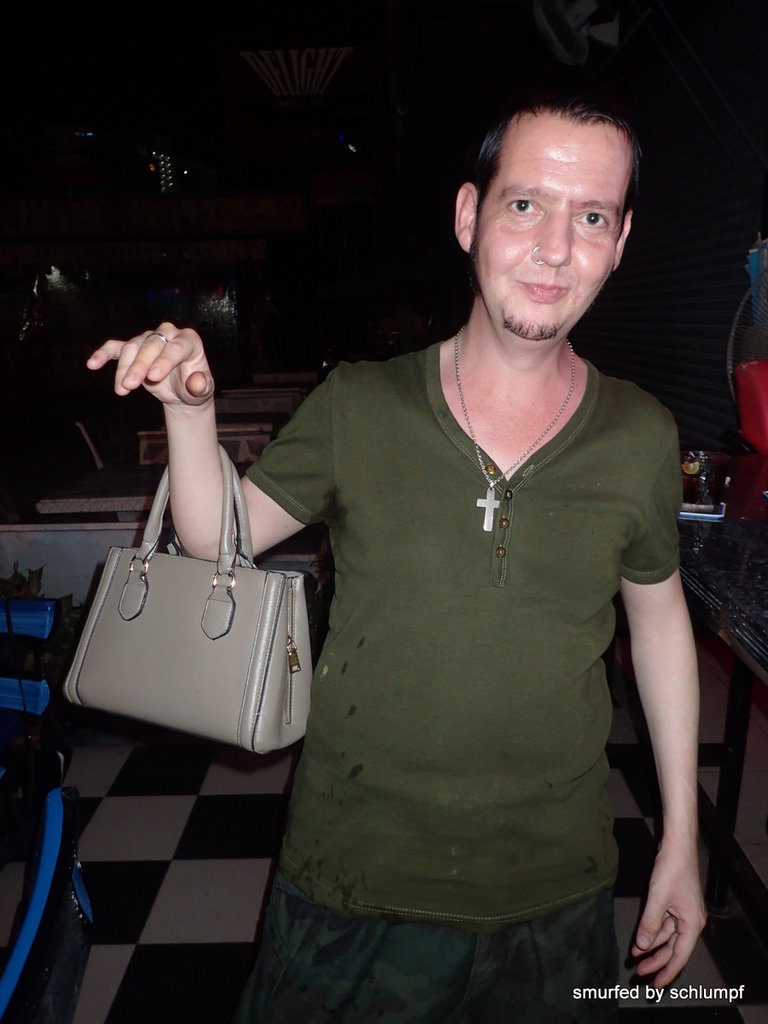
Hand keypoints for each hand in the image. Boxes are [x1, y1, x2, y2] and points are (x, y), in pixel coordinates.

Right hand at [86, 322, 213, 405]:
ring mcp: (149, 339)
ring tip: (122, 390)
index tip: (154, 376)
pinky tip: (92, 364)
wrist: (183, 391)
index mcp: (189, 340)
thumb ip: (201, 386)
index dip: (164, 361)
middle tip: (130, 385)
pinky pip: (116, 347)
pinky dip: (103, 354)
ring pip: (132, 347)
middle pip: (150, 345)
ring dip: (124, 368)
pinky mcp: (134, 348)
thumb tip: (197, 382)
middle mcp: (168, 334)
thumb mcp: (202, 391)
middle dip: (139, 366)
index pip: (175, 348)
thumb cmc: (194, 388)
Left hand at [631, 843, 706, 987]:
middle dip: (656, 960)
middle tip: (639, 972)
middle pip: (674, 948)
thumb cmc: (671, 869)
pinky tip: (641, 937)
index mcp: (692, 924)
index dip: (668, 971)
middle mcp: (691, 921)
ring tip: (635, 956)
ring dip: (652, 945)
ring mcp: (684, 912)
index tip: (656, 985)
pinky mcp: (676, 902)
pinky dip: (653, 931)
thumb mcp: (658, 898)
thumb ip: (650, 924)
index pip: (680, 955)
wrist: (678, 845)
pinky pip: (664, 923)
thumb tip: (643, 946)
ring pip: (667, 936)